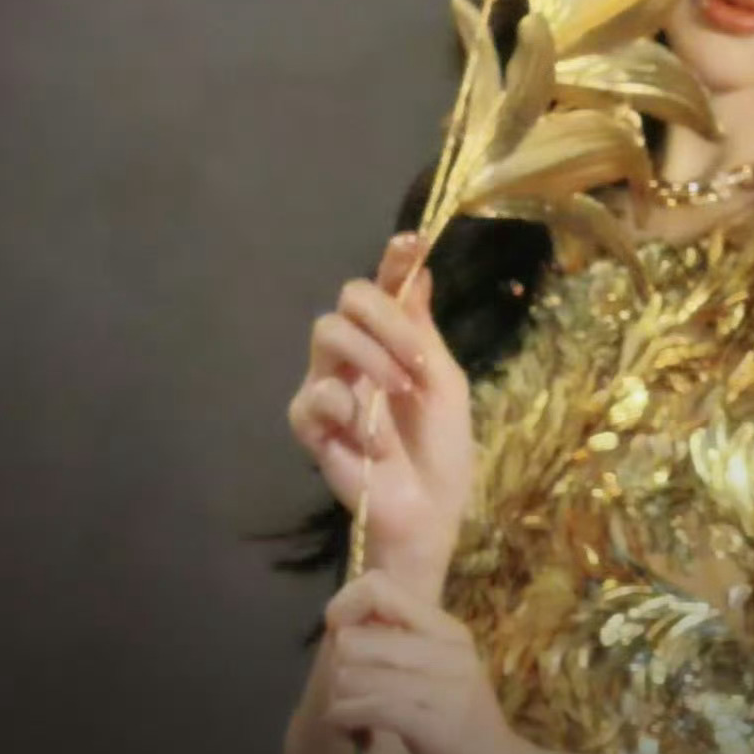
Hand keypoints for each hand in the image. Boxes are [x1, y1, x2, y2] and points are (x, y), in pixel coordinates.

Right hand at [288, 233, 473, 593]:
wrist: (427, 511)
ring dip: (371, 357)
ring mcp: (328, 383)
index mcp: (391, 339)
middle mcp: (355, 352)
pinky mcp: (308, 422)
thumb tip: (420, 268)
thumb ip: (424, 328)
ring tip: (398, 393)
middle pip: (350, 297)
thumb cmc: (442, 448)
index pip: (384, 285)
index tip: (411, 241)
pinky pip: (315, 392)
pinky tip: (371, 441)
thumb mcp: (445, 382)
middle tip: (417, 362)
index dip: (394, 259)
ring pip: (328, 331)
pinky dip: (350, 411)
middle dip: (387, 321)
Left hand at [323, 571, 542, 753]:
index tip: (339, 635)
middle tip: (345, 692)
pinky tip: (352, 733)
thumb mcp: (433, 671)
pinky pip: (370, 707)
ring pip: (355, 673)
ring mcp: (446, 685)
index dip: (345, 606)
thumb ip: (399, 644)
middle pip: (358, 636)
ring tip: (350, 715)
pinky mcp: (436, 725)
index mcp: (446, 628)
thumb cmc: (456, 724)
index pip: (379, 585)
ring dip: (340, 699)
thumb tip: (344, 623)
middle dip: (337, 667)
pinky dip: (347, 719)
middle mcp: (449, 647)